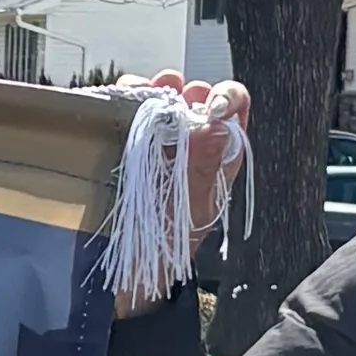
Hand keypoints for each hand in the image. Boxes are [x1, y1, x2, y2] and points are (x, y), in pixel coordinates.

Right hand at [122, 72, 251, 240]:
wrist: (136, 265)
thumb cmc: (173, 241)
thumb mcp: (193, 208)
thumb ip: (204, 168)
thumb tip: (215, 125)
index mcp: (220, 151)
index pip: (234, 105)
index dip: (225, 97)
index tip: (209, 107)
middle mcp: (193, 138)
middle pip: (195, 93)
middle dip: (183, 91)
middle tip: (170, 102)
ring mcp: (161, 137)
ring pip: (162, 95)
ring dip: (152, 90)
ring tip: (142, 97)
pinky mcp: (130, 138)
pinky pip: (129, 107)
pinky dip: (124, 98)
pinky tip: (121, 106)